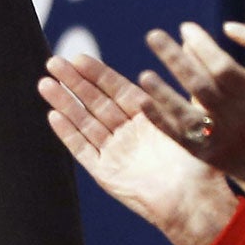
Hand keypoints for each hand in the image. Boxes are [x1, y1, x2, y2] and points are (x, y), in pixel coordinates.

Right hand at [41, 53, 238, 244]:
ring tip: (44, 83)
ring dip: (64, 103)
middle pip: (95, 103)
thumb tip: (191, 45)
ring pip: (84, 122)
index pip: (117, 90)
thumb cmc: (200, 161)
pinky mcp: (105, 173)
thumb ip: (184, 85)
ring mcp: (115, 152)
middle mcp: (128, 132)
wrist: (194, 199)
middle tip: (53, 62)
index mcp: (147, 117)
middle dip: (74, 82)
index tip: (79, 57)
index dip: (98, 74)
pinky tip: (52, 116)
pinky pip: (83, 150)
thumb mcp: (193, 116)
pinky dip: (68, 134)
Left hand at [134, 21, 244, 198]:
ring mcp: (217, 134)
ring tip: (144, 75)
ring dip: (163, 94)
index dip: (203, 46)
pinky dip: (159, 119)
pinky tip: (142, 101)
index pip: (222, 67)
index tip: (185, 28)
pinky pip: (177, 134)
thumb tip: (228, 27)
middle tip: (153, 35)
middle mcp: (234, 114)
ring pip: (186, 113)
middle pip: (199, 85)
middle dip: (175, 59)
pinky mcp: (202, 151)